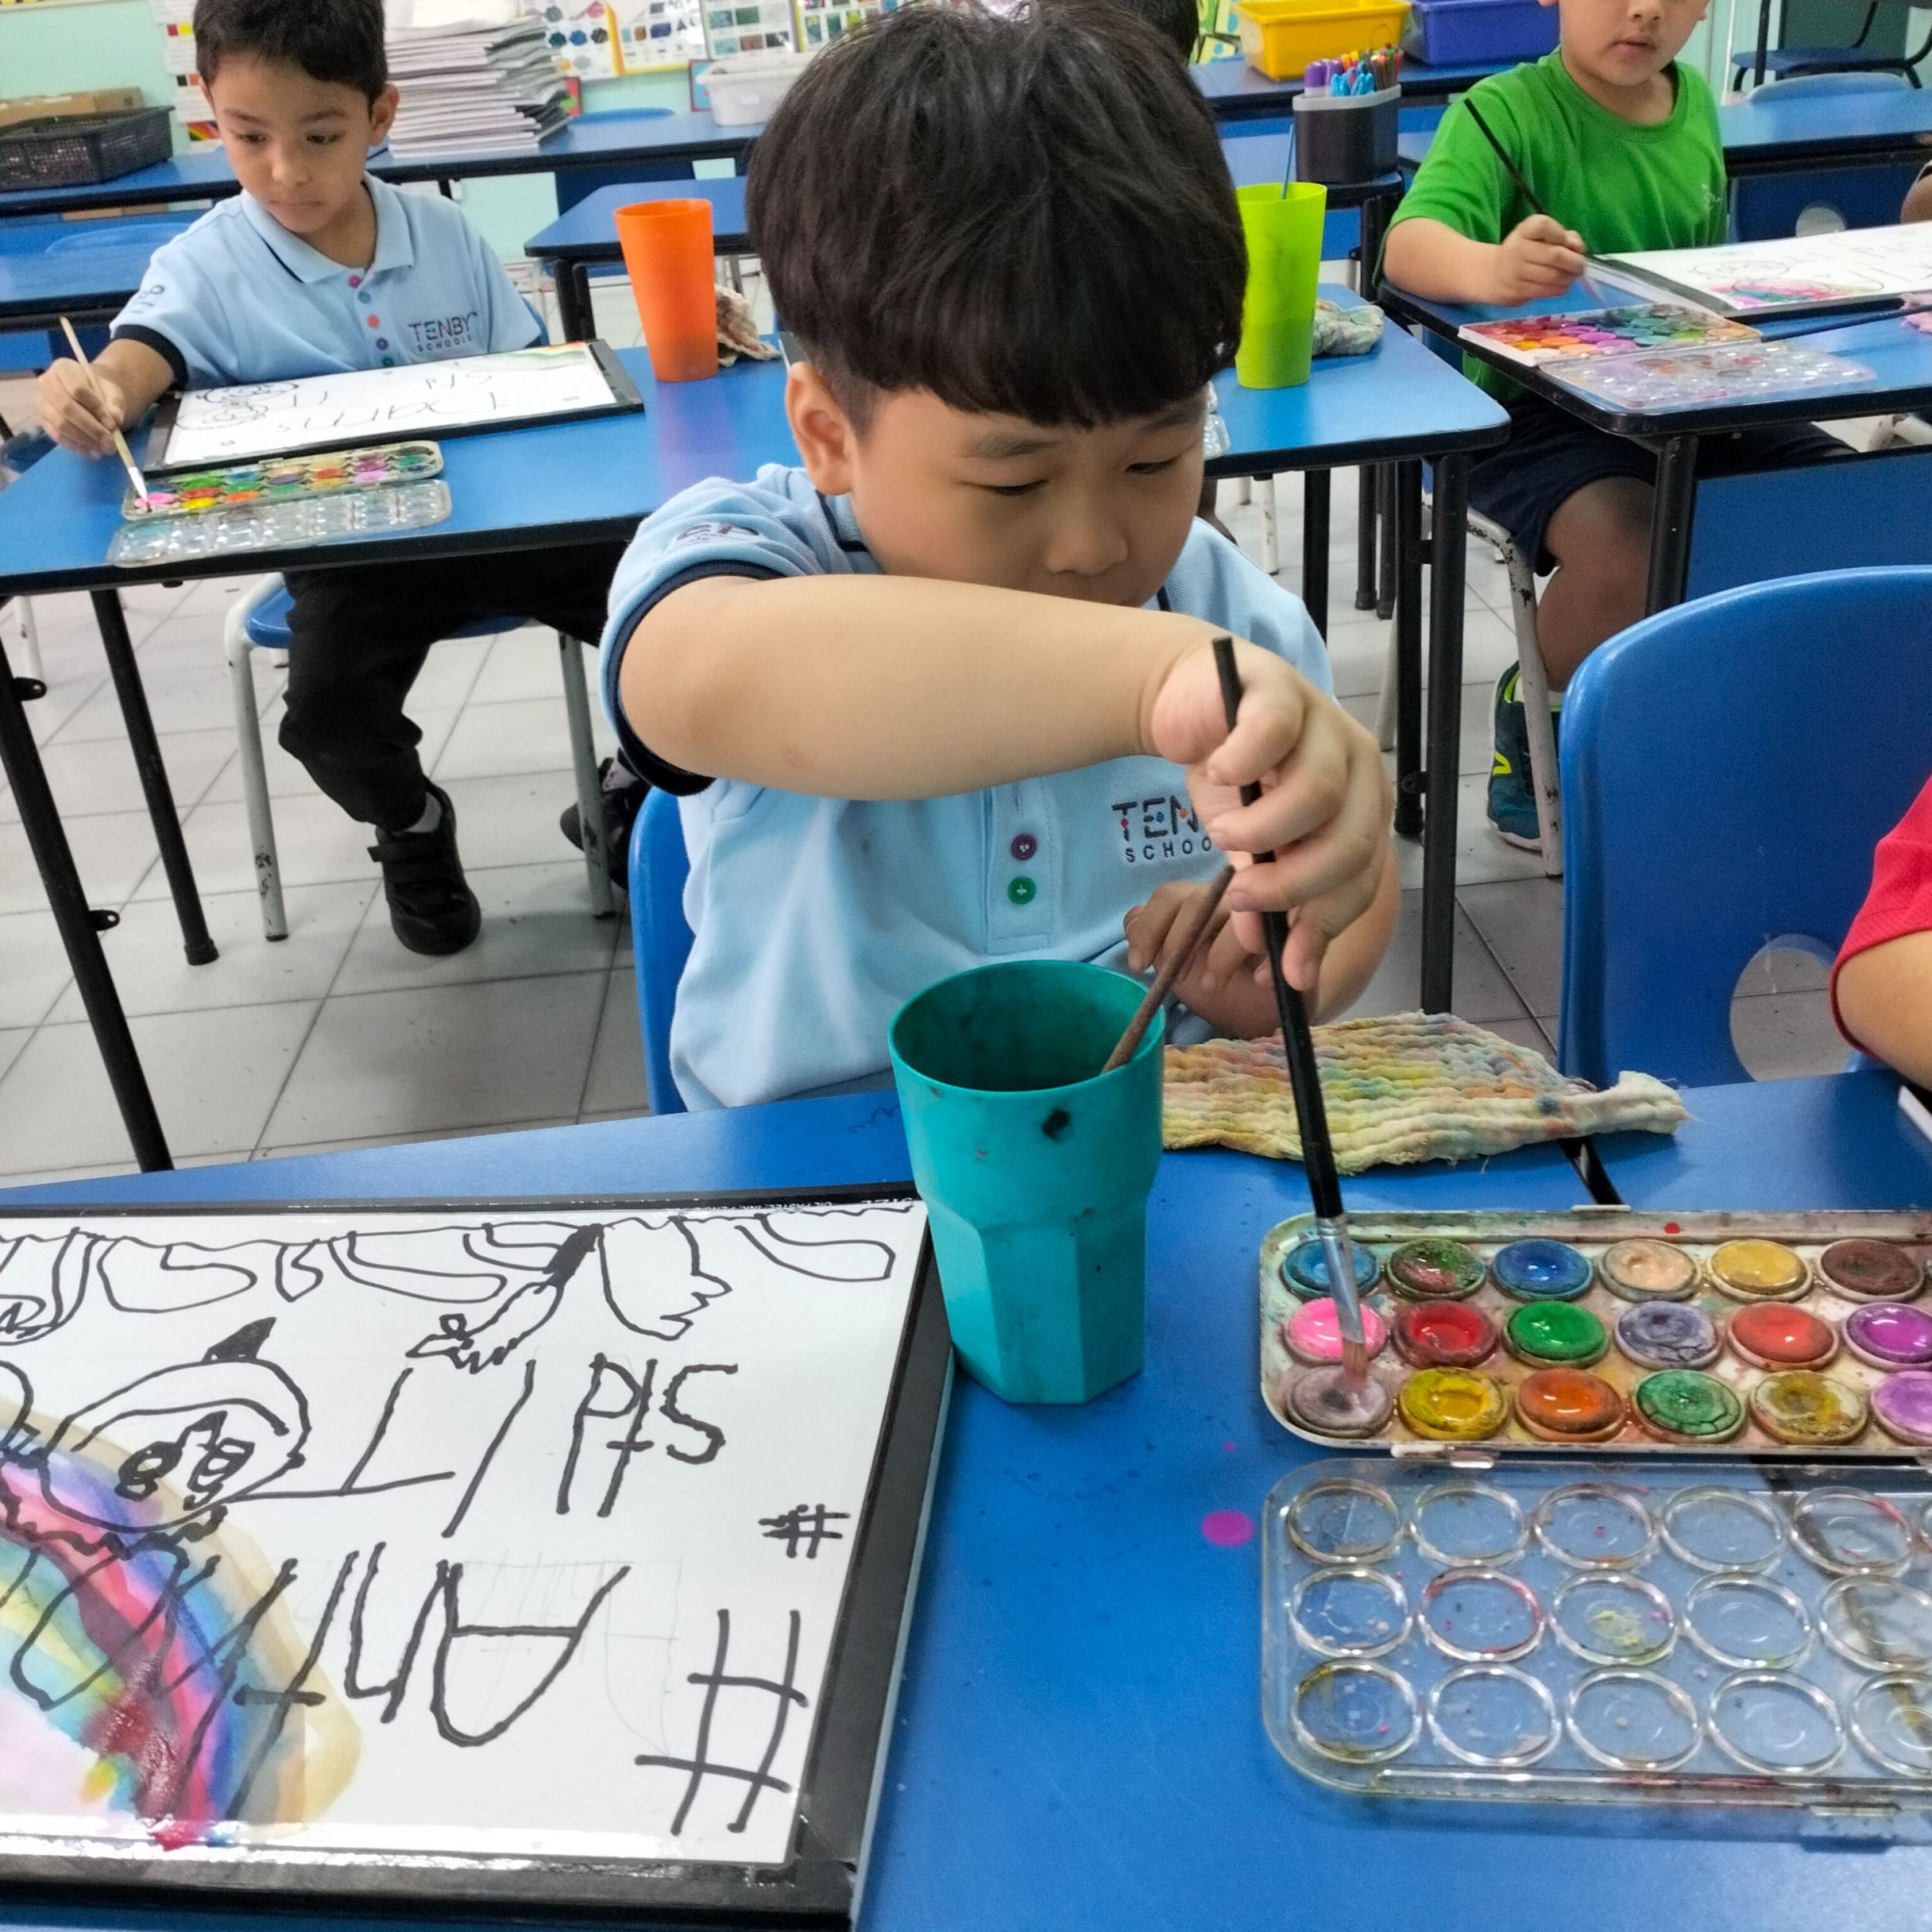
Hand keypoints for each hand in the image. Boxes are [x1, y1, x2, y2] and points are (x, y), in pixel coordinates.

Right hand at [36, 357, 125, 458]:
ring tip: (104, 450)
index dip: (96, 409)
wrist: (87, 393)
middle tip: (110, 443)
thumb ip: (115, 403)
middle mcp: (46, 383)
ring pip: (60, 425)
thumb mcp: (112, 391)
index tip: (113, 425)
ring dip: (84, 440)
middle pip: (66, 408)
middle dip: (90, 428)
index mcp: (63, 368)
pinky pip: (57, 437)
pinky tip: (93, 453)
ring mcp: (42, 403)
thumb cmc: (99, 390)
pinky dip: (76, 447)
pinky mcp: (43, 421)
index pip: (78, 390)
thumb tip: (116, 419)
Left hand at [1124, 878, 1278, 1036]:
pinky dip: (1267, 961)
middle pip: (1197, 902)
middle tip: (1179, 980)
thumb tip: (1133, 924)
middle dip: (1180, 943)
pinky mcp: (1300, 932)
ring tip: (1215, 985)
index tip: (1139, 964)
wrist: (1270, 1005)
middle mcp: (1231, 894)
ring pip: (1237, 915)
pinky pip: (1280, 937)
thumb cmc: (1221, 976)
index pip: (1168, 897)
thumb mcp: (1178, 961)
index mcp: (1200, 898)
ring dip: (1221, 953)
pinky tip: (1259, 981)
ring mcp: (1266, 909)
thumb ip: (1154, 936)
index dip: (1149, 928)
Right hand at [1146, 635, 1392, 993]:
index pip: (1361, 880)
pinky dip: (1241, 764)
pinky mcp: (1282, 691)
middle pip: (1349, 843)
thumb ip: (1269, 897)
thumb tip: (1274, 965)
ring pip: (1318, 793)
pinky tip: (1216, 773)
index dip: (1323, 928)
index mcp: (1361, 810)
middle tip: (1240, 898)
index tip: (1282, 970)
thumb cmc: (1235, 778)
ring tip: (1219, 836)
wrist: (1195, 705)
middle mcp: (1358, 768)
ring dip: (1261, 831)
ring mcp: (1325, 725)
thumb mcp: (1252, 849)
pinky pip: (1273, 735)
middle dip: (1292, 886)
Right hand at [1489, 214, 1585, 303]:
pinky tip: (1561, 285)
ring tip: (1571, 276)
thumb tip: (1579, 249)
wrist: (1495, 275)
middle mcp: (1518, 249)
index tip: (1566, 242)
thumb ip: (1564, 236)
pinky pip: (1548, 290)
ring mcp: (1517, 272)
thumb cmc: (1526, 251)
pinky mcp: (1519, 291)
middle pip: (1555, 255)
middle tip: (1580, 266)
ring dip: (1569, 277)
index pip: (1543, 226)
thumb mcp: (1542, 236)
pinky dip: (1561, 288)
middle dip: (1575, 262)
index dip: (1561, 235)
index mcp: (1524, 230)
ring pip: (1554, 276)